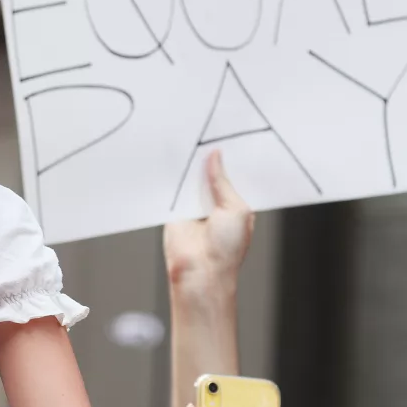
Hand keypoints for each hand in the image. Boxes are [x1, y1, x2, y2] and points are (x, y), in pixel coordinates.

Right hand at [163, 151, 252, 291]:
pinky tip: (173, 162)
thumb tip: (215, 157)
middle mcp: (213, 204)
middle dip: (208, 159)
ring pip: (190, 180)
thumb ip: (222, 182)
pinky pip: (172, 189)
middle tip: (207, 135)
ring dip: (189, 168)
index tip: (226, 137)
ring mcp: (193, 207)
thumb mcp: (235, 208)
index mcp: (234, 205)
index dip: (229, 159)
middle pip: (209, 174)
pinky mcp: (173, 210)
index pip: (231, 176)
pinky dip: (171, 178)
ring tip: (190, 142)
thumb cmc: (226, 249)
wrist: (200, 271)